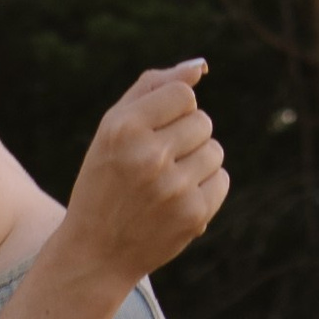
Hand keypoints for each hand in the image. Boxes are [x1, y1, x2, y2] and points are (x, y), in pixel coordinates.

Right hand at [63, 62, 229, 285]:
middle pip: (203, 121)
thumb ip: (152, 87)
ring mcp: (173, 188)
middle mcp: (148, 156)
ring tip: (168, 181)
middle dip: (187, 136)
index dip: (174, 109)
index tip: (156, 128)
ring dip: (198, 161)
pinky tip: (179, 199)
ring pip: (215, 151)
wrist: (96, 252)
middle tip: (159, 159)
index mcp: (124, 128)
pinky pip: (221, 181)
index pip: (183, 94)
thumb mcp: (113, 128)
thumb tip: (199, 66)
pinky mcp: (193, 215)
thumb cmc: (106, 180)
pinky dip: (206, 187)